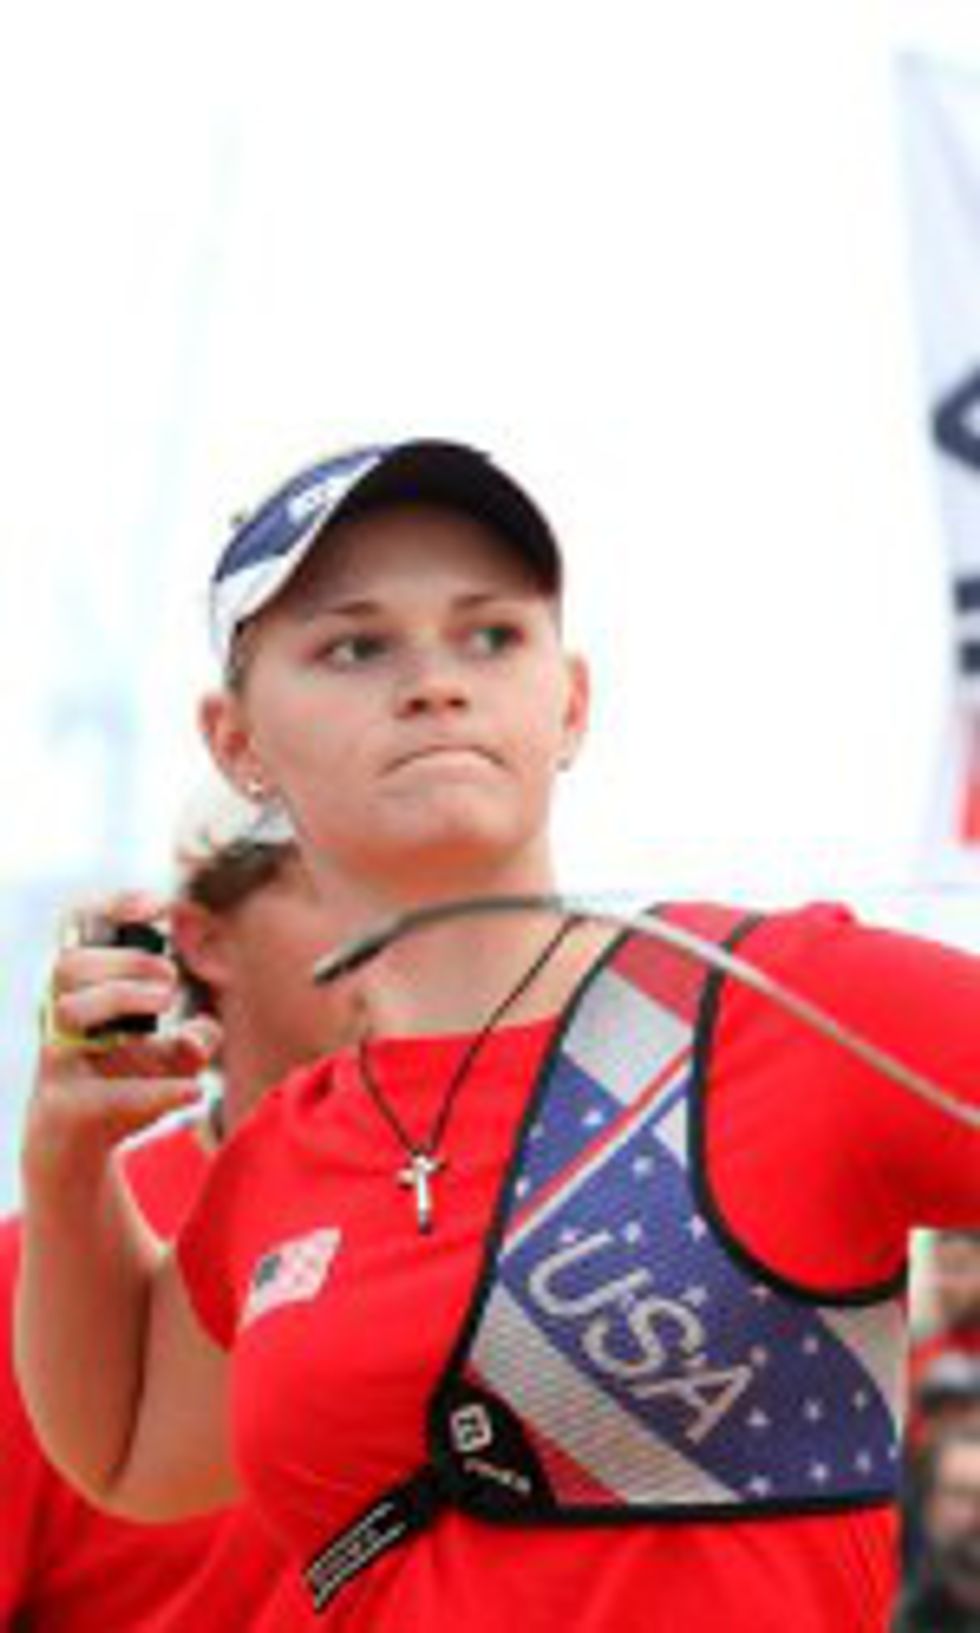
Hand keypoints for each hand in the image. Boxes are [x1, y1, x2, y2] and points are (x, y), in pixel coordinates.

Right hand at [24, 891, 219, 1194]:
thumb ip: (196, 1039)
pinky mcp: (67, 1108)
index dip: (108, 909)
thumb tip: (207, 1032)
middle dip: (125, 962)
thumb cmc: (122, 1083)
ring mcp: (58, 1063)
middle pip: (69, 965)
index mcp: (80, 994)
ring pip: (69, 1009)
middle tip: (170, 981)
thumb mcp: (170, 1059)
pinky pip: (104, 1092)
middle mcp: (59, 1022)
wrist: (76, 1150)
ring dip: (123, 997)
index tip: (156, 906)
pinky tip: (194, 1092)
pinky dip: (155, 1092)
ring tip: (168, 1006)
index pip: (75, 933)